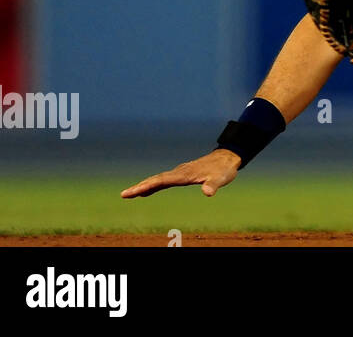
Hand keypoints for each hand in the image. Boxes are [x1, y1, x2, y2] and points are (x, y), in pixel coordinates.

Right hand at [120, 148, 241, 198]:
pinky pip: (164, 180)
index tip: (134, 191)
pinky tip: (146, 191)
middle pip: (156, 179)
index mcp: (185, 174)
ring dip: (144, 186)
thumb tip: (208, 193)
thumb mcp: (221, 179)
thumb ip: (213, 185)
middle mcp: (179, 172)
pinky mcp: (182, 174)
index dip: (148, 186)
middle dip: (140, 187)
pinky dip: (153, 186)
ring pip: (158, 179)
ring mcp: (180, 172)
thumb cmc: (224, 169)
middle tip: (124, 194)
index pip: (162, 180)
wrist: (228, 157)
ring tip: (129, 194)